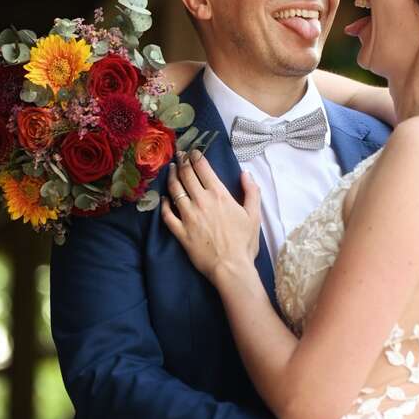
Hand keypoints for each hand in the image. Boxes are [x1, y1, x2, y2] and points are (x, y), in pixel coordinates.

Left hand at [161, 152, 260, 281]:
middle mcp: (201, 202)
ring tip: (170, 170)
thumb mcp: (254, 215)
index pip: (203, 169)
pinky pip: (168, 215)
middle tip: (178, 156)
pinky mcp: (181, 232)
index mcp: (219, 195)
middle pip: (186, 176)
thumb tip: (245, 173)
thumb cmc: (245, 242)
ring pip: (175, 191)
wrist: (231, 267)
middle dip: (181, 162)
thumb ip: (251, 192)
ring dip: (171, 178)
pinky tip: (164, 199)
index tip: (192, 151)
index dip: (196, 157)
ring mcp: (188, 216)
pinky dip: (164, 205)